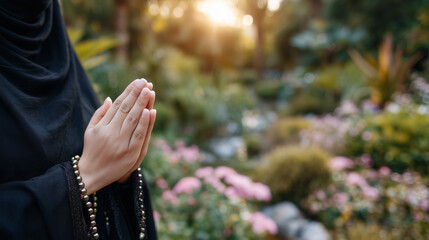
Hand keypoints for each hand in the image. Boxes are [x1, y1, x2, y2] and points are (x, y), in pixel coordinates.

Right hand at [78, 79, 156, 193]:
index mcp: (102, 126)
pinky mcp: (130, 153)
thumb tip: (110, 98)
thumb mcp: (90, 130)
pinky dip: (145, 123)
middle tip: (145, 82)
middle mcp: (111, 132)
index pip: (118, 105)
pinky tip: (149, 111)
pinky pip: (139, 135)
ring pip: (133, 120)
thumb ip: (100, 114)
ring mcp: (121, 143)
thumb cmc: (91, 150)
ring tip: (149, 91)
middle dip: (137, 94)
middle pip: (127, 110)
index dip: (128, 92)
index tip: (137, 82)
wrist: (91, 175)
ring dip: (142, 104)